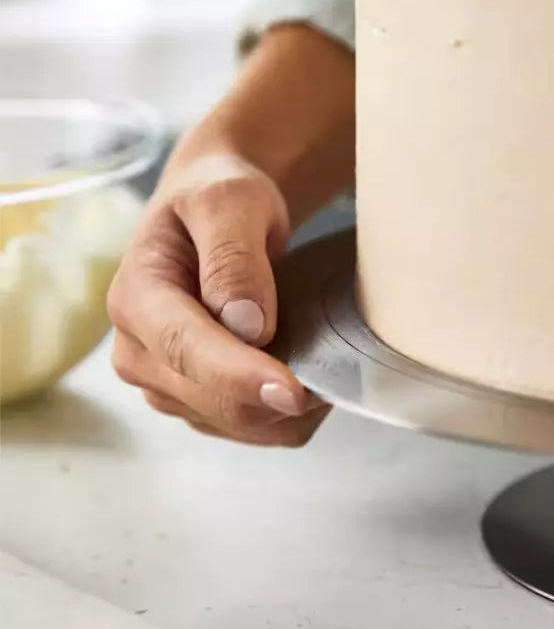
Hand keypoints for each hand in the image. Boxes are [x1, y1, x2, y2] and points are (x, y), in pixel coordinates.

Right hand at [108, 153, 329, 445]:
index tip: (294, 391)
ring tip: (324, 360)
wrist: (214, 215)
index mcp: (136, 298)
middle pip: (216, 401)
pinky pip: (256, 430)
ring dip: (288, 408)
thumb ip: (233, 256)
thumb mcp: (229, 201)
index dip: (241, 377)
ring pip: (241, 425)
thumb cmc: (220, 199)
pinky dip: (289, 414)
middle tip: (341, 365)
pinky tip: (309, 375)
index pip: (187, 350)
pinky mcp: (199, 405)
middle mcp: (139, 353)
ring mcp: (167, 385)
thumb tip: (248, 326)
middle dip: (276, 395)